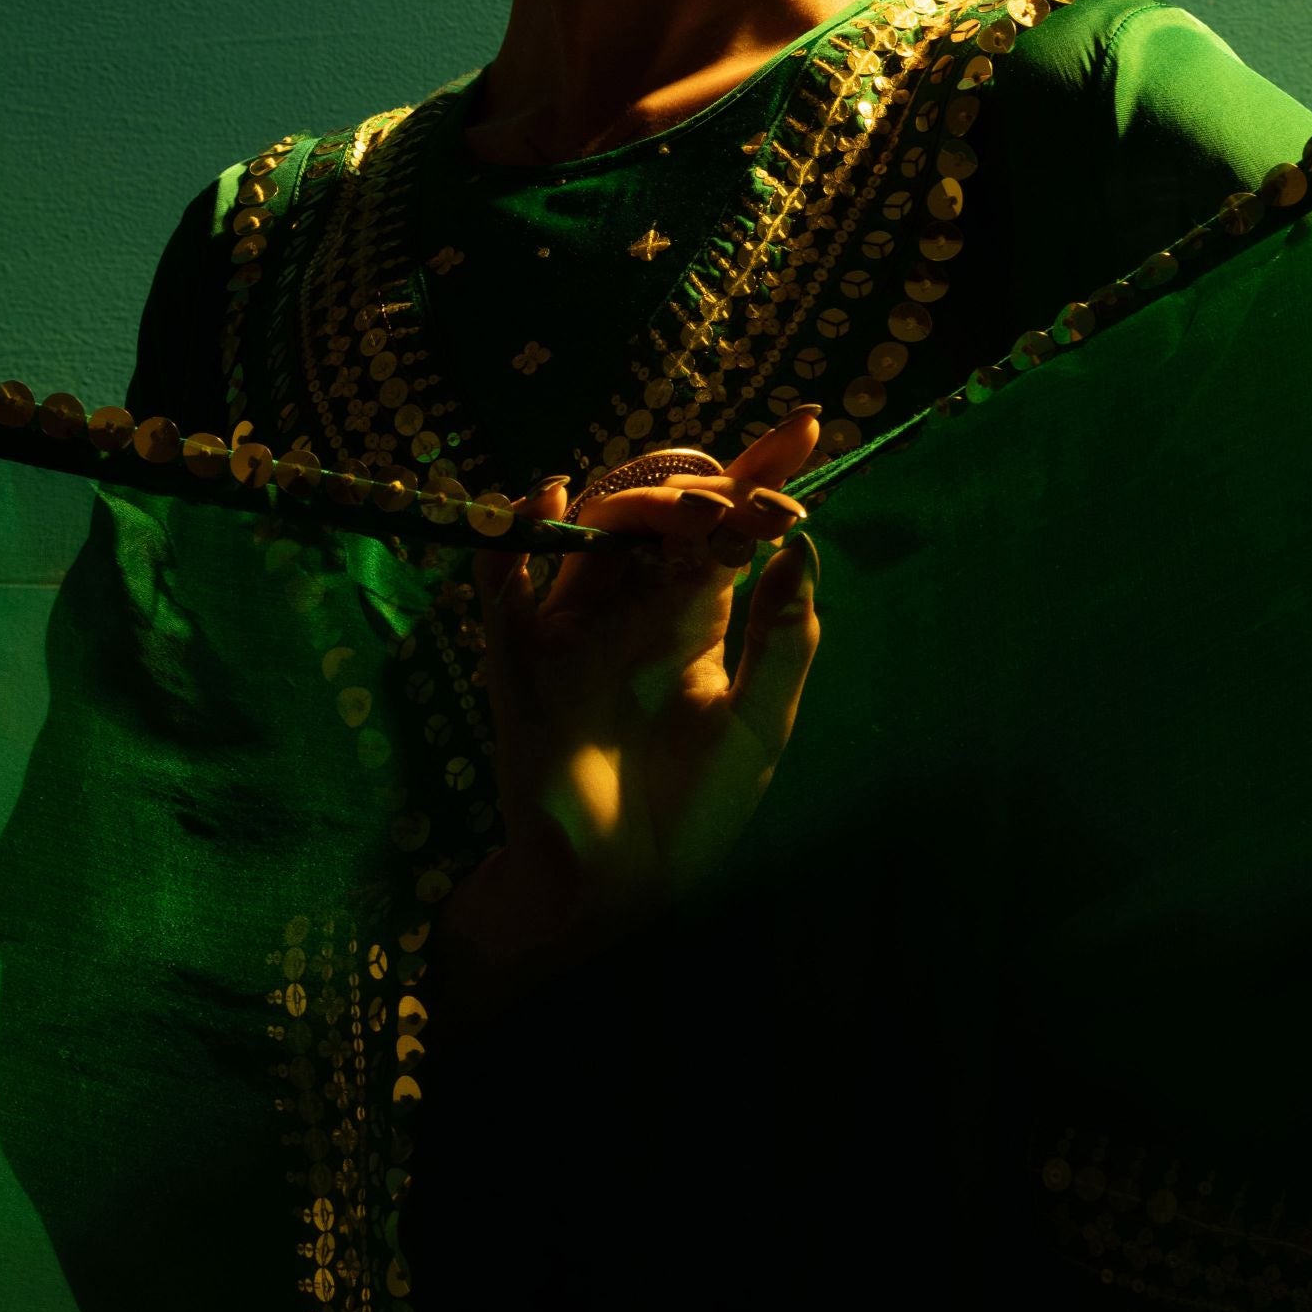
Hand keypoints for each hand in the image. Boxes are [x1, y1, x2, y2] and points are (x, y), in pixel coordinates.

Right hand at [438, 411, 824, 1014]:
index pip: (730, 523)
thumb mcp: (759, 724)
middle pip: (662, 513)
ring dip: (633, 502)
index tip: (808, 423)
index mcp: (698, 616)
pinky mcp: (518, 655)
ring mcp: (574, 624)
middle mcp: (635, 606)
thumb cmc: (696, 812)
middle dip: (707, 495)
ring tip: (685, 514)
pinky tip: (549, 495)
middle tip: (746, 508)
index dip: (763, 470)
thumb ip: (784, 638)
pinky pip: (502, 577)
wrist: (621, 888)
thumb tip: (801, 543)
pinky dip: (515, 530)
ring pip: (591, 528)